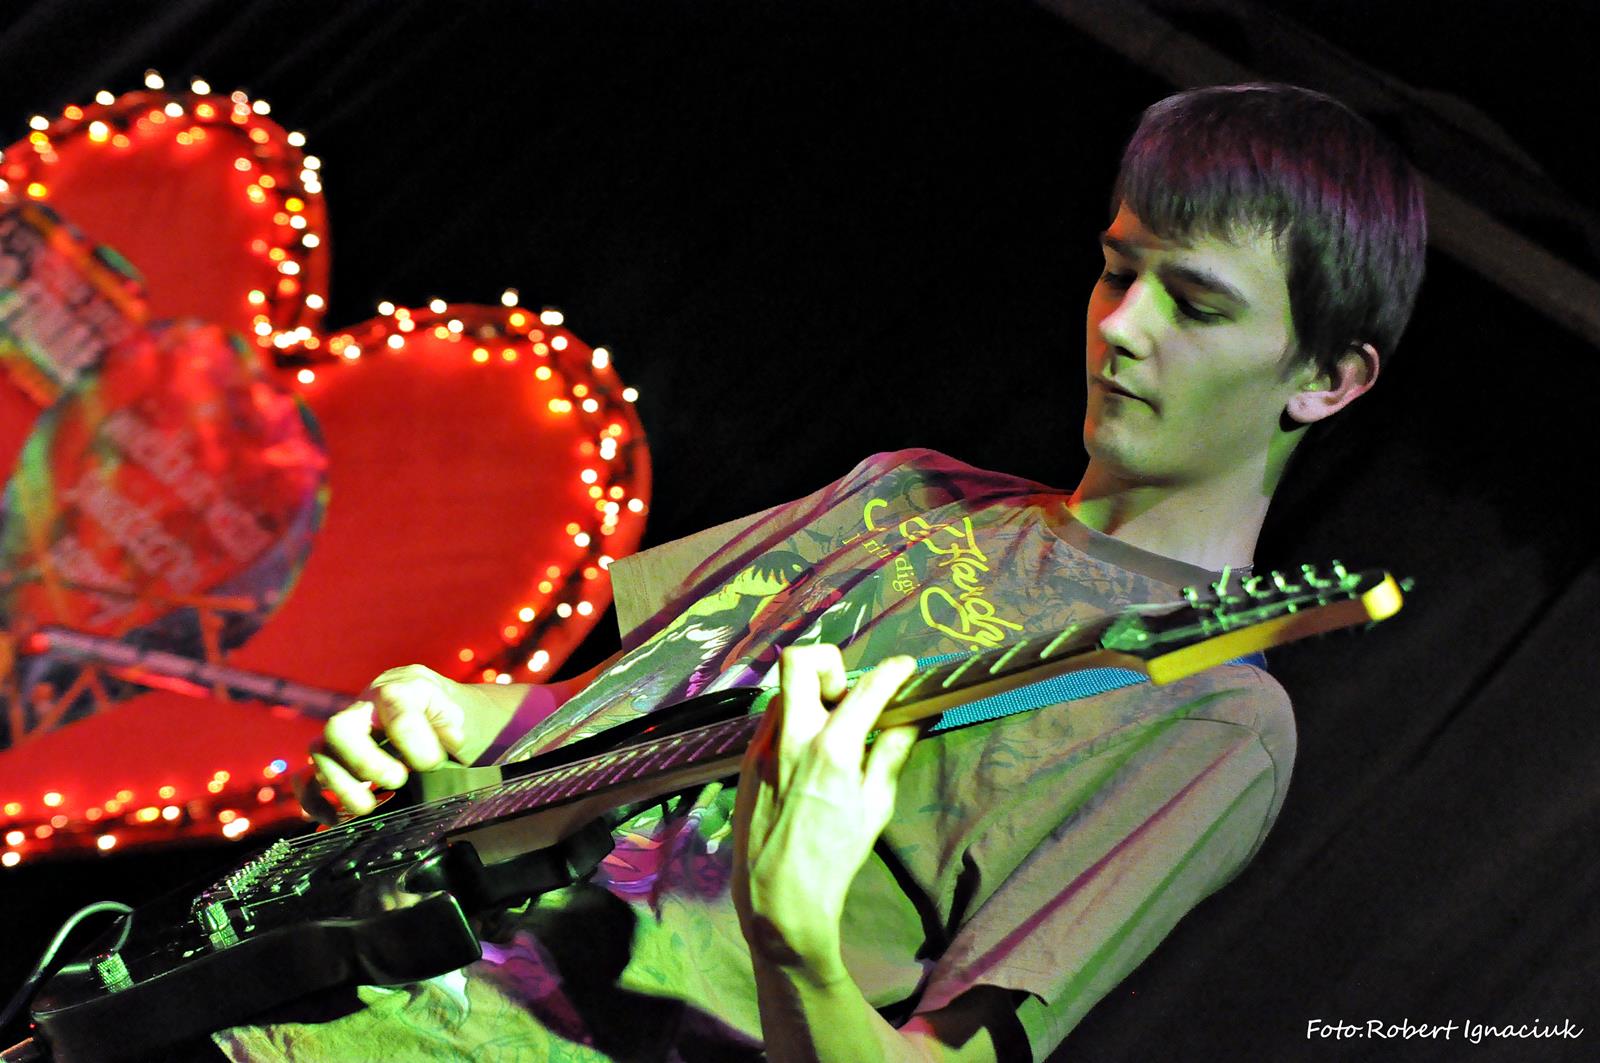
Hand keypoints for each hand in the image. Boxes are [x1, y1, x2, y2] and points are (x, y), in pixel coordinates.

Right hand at [298, 664, 485, 822]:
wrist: (449, 716)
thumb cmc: (456, 715)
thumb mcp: (464, 712)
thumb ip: (454, 724)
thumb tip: (450, 739)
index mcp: (400, 687)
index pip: (393, 707)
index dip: (413, 740)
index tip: (434, 763)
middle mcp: (366, 706)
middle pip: (339, 728)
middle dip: (364, 761)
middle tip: (397, 780)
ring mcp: (347, 732)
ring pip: (320, 753)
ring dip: (342, 785)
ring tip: (369, 805)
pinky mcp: (338, 758)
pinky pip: (309, 777)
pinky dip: (315, 799)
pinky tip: (333, 818)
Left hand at [732, 644, 919, 983]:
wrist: (778, 892)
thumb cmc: (835, 855)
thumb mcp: (875, 806)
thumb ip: (890, 754)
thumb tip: (913, 719)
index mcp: (831, 749)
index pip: (866, 690)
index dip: (892, 672)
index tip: (905, 667)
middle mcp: (791, 737)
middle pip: (799, 660)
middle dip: (830, 661)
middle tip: (848, 691)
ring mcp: (763, 746)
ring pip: (784, 690)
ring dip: (811, 693)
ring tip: (832, 725)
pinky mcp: (748, 760)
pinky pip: (773, 721)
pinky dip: (796, 722)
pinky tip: (810, 753)